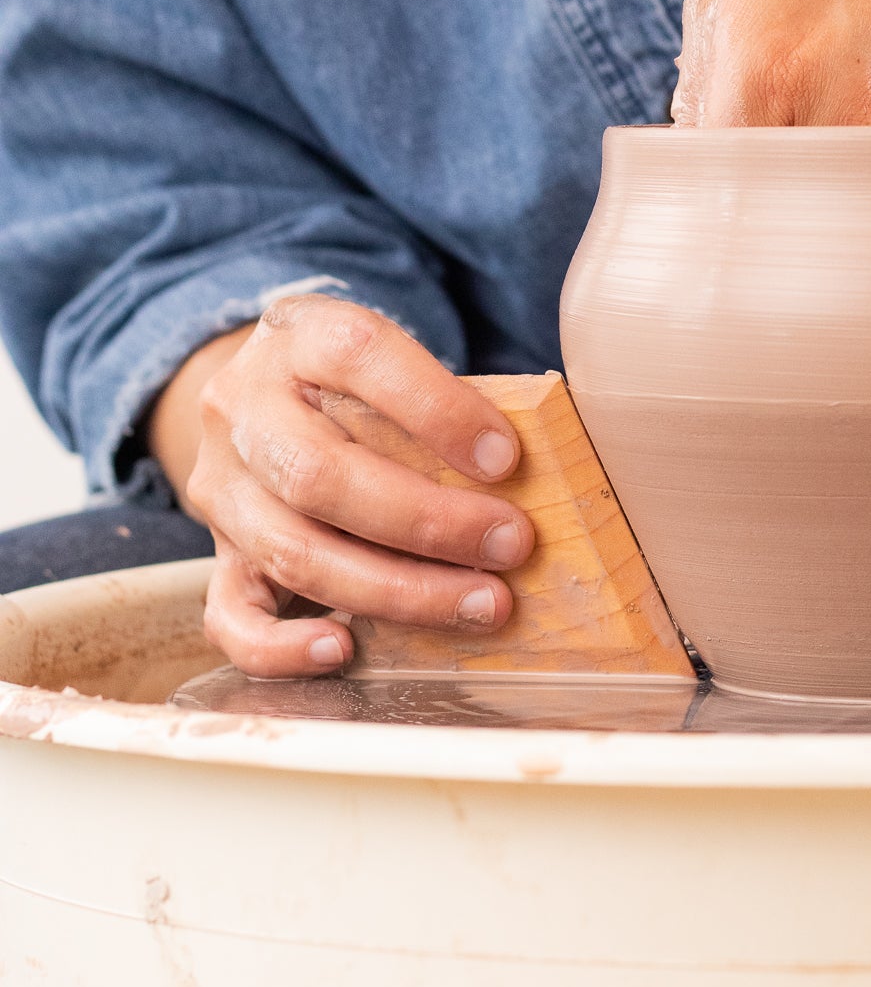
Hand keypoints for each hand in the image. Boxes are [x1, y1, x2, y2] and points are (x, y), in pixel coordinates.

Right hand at [152, 295, 533, 677]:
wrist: (262, 388)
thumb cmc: (359, 379)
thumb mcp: (393, 354)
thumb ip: (445, 397)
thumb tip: (536, 468)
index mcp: (299, 337)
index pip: (360, 357)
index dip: (437, 410)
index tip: (506, 458)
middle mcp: (243, 409)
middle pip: (320, 475)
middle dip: (429, 522)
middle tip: (512, 544)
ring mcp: (221, 487)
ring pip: (293, 551)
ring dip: (397, 590)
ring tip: (483, 602)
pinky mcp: (218, 554)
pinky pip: (230, 617)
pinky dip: (285, 646)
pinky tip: (348, 649)